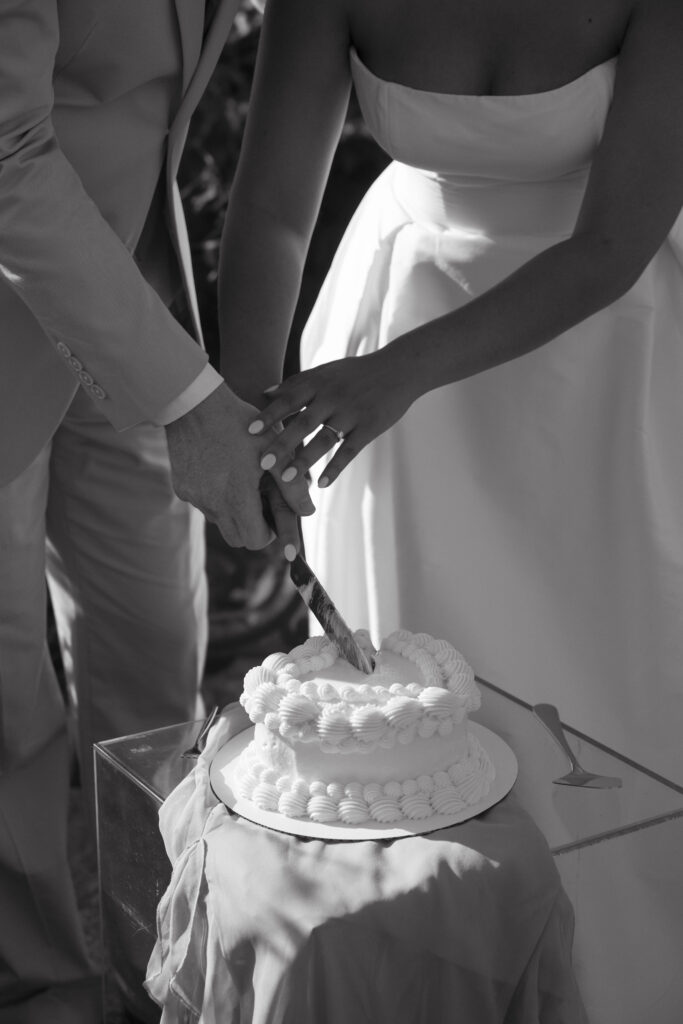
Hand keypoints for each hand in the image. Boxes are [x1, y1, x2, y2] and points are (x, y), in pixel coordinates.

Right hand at [165, 382, 313, 550]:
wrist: (195, 402)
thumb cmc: (242, 423)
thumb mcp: (274, 451)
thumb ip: (293, 486)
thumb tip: (308, 513)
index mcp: (237, 496)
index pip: (255, 540)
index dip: (268, 532)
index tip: (273, 515)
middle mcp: (212, 503)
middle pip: (237, 538)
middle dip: (251, 527)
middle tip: (261, 503)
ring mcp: (194, 496)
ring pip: (219, 521)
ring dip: (233, 511)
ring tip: (242, 481)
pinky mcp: (181, 488)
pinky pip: (202, 504)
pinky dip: (214, 497)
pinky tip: (221, 471)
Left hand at [247, 350, 418, 487]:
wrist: (398, 369)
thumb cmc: (356, 373)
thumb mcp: (326, 372)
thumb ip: (296, 384)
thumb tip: (263, 394)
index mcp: (319, 383)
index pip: (289, 399)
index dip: (270, 415)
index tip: (250, 432)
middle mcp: (333, 398)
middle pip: (303, 423)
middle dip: (282, 444)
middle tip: (262, 463)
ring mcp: (352, 414)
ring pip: (325, 439)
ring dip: (305, 460)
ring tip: (287, 479)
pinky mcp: (369, 428)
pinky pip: (350, 450)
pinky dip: (336, 467)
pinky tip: (322, 484)